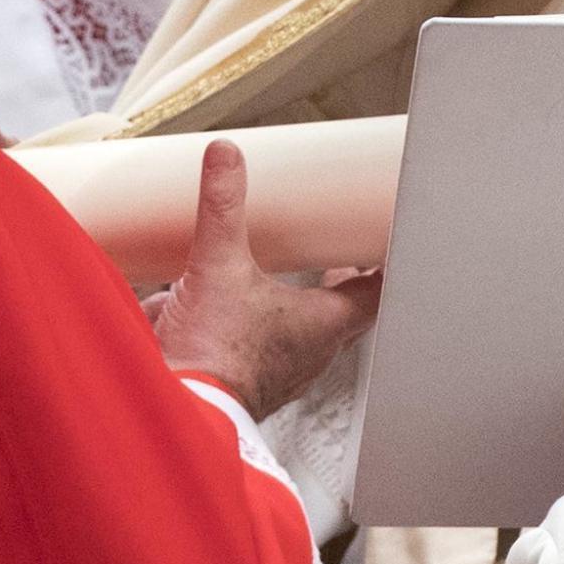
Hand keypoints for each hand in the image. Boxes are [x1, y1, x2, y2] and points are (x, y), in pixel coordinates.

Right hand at [148, 141, 382, 417]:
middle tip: (336, 255)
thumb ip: (222, 206)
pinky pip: (264, 348)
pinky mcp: (246, 378)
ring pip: (304, 333)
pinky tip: (233, 308)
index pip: (374, 293)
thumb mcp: (217, 265)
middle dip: (341, 282)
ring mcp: (280, 371)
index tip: (385, 244)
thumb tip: (225, 156)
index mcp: (322, 324)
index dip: (382, 267)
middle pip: (342, 313)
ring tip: (288, 276)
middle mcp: (310, 352)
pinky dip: (258, 325)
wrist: (179, 407)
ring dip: (300, 306)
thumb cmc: (216, 355)